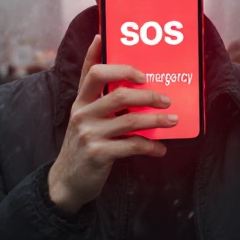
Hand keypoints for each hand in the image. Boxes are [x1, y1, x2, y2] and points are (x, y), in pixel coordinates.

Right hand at [48, 35, 173, 213]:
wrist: (67, 182)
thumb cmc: (83, 146)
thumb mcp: (84, 119)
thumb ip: (98, 99)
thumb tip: (124, 80)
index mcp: (80, 101)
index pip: (93, 72)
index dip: (109, 61)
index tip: (128, 57)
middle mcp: (82, 113)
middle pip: (119, 93)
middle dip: (148, 95)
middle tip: (165, 99)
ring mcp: (89, 133)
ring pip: (130, 119)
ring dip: (156, 119)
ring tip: (172, 120)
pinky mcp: (98, 154)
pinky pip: (132, 145)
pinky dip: (150, 146)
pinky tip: (160, 149)